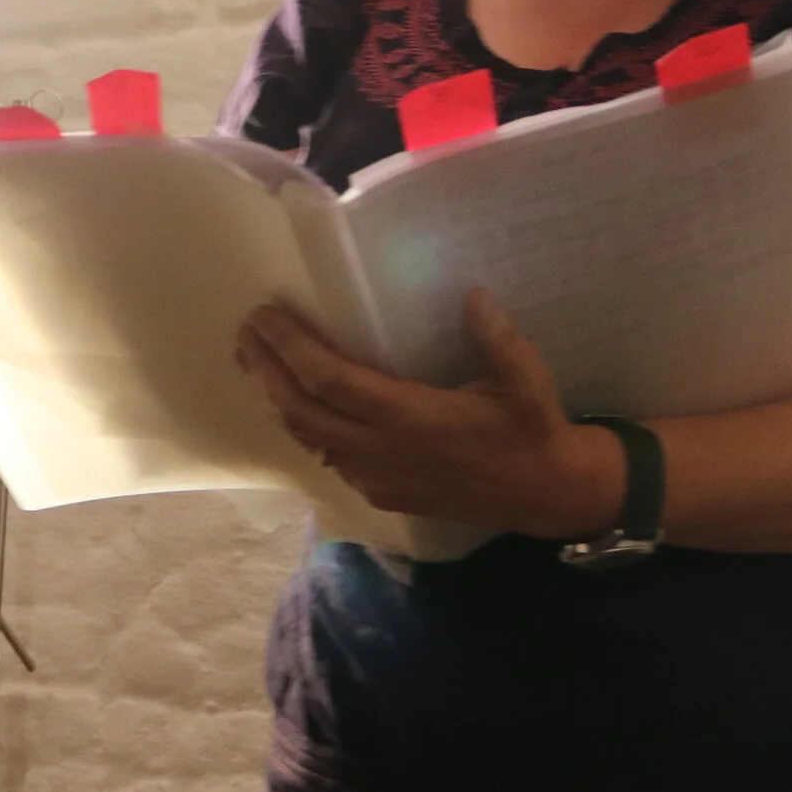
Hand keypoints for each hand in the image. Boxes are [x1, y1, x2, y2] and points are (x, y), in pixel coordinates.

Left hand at [232, 289, 620, 537]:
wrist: (546, 495)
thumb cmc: (533, 430)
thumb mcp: (527, 381)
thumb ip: (498, 338)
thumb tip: (472, 296)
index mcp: (413, 419)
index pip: (329, 382)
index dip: (289, 349)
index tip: (264, 316)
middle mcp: (383, 452)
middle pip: (299, 411)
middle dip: (264, 370)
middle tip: (245, 332)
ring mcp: (377, 478)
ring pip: (306, 439)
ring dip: (273, 398)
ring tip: (252, 361)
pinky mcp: (380, 494)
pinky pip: (326, 457)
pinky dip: (300, 426)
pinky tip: (293, 403)